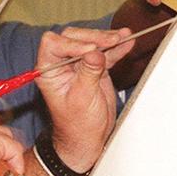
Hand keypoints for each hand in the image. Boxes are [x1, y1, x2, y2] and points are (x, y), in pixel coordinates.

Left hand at [35, 27, 133, 172]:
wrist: (88, 138)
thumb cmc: (77, 124)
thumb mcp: (82, 99)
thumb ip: (88, 73)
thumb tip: (95, 53)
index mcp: (49, 71)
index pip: (54, 44)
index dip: (72, 43)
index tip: (91, 50)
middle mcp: (61, 65)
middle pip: (73, 38)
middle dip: (93, 37)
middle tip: (111, 42)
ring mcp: (79, 65)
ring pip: (90, 41)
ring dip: (107, 39)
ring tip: (123, 37)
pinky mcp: (95, 68)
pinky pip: (105, 52)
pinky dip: (117, 47)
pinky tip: (127, 40)